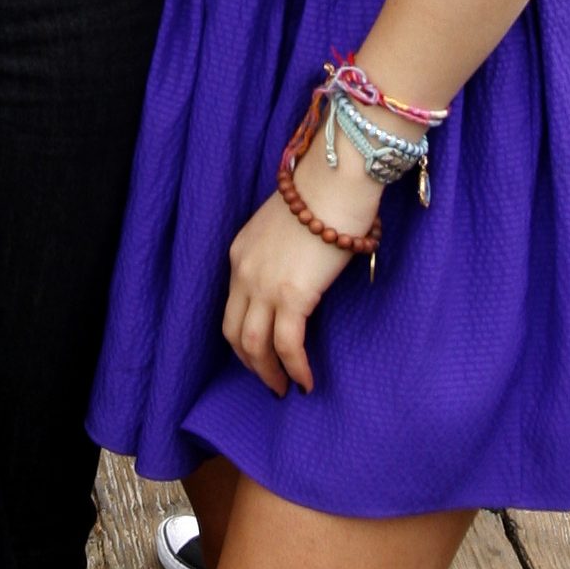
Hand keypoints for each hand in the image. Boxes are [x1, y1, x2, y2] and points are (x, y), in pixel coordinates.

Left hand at [221, 132, 383, 397]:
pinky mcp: (292, 295)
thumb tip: (302, 276)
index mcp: (240, 252)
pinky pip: (288, 344)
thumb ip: (284, 253)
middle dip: (251, 363)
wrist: (337, 179)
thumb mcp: (288, 225)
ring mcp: (264, 284)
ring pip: (255, 345)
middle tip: (270, 381)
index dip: (243, 337)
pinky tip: (306, 381)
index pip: (232, 307)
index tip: (259, 354)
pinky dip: (295, 367)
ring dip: (270, 373)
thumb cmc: (324, 195)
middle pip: (235, 332)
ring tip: (286, 389)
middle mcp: (243, 271)